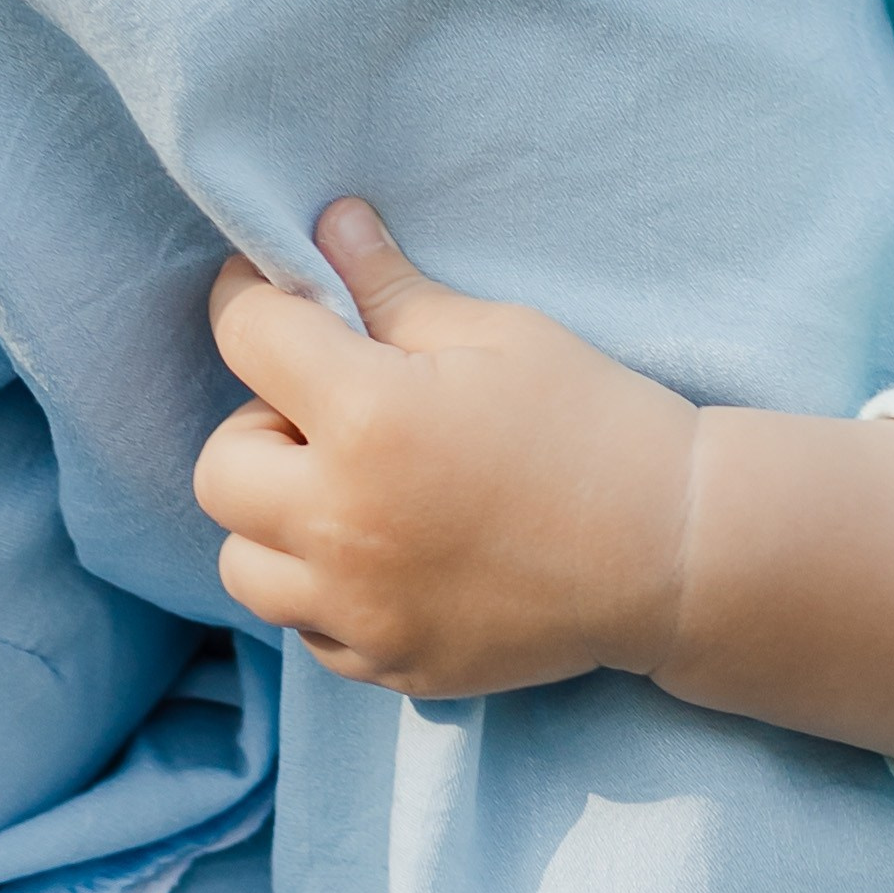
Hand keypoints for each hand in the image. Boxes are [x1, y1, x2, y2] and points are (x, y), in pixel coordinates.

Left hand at [194, 200, 698, 692]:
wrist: (672, 550)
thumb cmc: (592, 420)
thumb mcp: (496, 333)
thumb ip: (391, 288)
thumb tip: (327, 227)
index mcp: (369, 418)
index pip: (248, 339)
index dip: (251, 298)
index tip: (271, 291)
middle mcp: (342, 523)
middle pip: (221, 465)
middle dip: (264, 420)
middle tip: (333, 407)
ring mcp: (359, 608)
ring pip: (244, 559)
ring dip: (277, 515)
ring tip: (352, 487)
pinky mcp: (384, 665)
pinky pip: (302, 624)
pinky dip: (321, 584)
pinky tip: (387, 548)